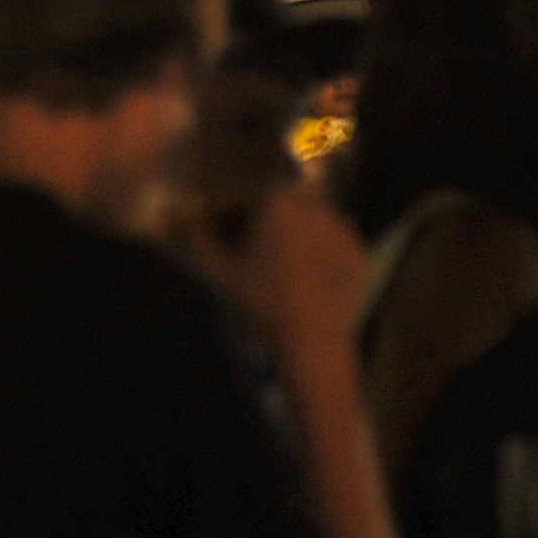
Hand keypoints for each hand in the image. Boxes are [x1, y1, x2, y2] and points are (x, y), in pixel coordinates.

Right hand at [204, 175, 366, 362]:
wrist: (313, 341)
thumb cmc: (260, 301)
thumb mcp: (217, 270)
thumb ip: (194, 237)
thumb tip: (178, 216)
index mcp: (276, 199)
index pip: (240, 196)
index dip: (220, 214)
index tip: (210, 234)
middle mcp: (312, 203)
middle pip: (272, 206)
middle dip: (253, 223)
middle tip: (239, 253)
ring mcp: (340, 226)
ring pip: (301, 223)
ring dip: (284, 236)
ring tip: (270, 269)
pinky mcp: (358, 250)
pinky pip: (327, 244)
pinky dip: (313, 253)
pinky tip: (299, 279)